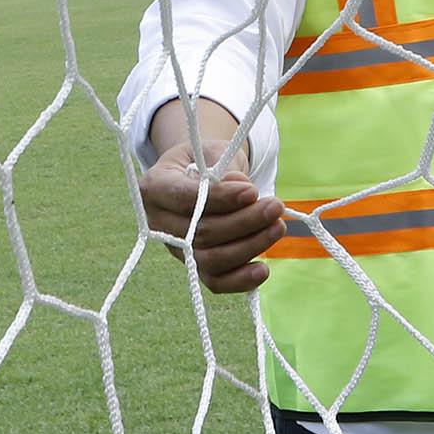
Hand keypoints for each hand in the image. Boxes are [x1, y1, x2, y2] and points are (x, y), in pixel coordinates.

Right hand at [138, 142, 284, 294]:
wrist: (197, 177)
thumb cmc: (205, 161)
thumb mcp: (212, 152)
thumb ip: (225, 169)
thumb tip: (244, 191)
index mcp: (154, 187)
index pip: (185, 198)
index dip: (220, 198)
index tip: (252, 191)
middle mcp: (158, 223)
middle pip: (201, 233)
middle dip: (244, 222)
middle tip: (276, 207)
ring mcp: (175, 249)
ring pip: (210, 259)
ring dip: (250, 246)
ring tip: (278, 226)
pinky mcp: (193, 266)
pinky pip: (215, 281)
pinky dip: (240, 280)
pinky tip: (263, 269)